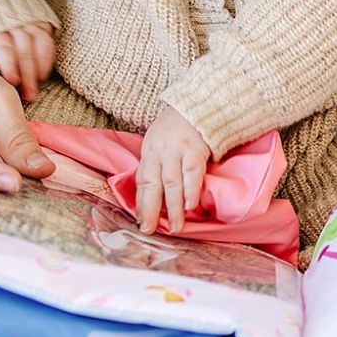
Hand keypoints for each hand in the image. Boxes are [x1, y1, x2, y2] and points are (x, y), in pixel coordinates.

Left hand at [135, 105, 210, 234]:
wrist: (196, 106)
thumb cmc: (176, 131)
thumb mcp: (158, 145)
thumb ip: (156, 167)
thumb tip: (152, 199)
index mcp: (149, 153)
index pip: (142, 181)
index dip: (141, 203)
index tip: (141, 223)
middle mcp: (159, 153)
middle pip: (152, 184)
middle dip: (150, 209)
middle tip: (148, 230)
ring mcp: (177, 151)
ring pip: (172, 182)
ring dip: (173, 207)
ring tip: (174, 227)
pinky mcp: (195, 150)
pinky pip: (192, 173)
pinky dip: (190, 190)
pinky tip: (190, 206)